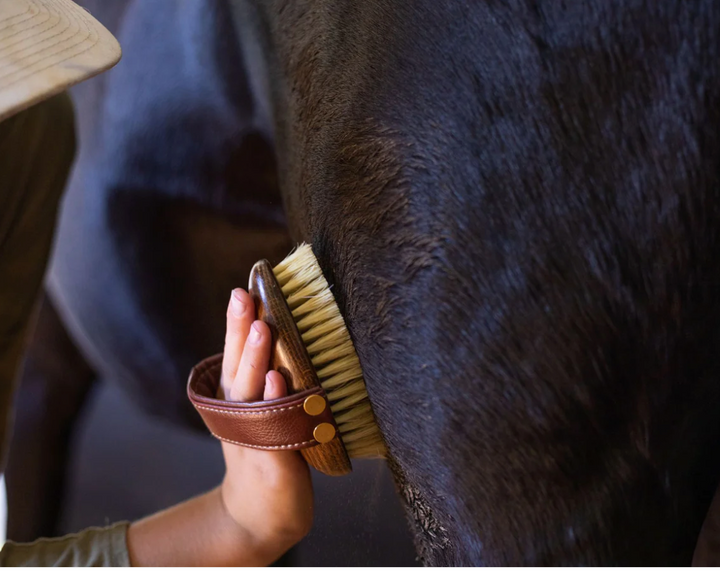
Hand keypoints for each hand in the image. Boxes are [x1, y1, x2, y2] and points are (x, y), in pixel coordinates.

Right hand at [126, 289, 312, 566]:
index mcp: (238, 398)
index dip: (237, 322)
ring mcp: (252, 435)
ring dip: (254, 358)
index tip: (245, 287)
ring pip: (250, 391)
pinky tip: (277, 378)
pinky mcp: (271, 459)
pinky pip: (272, 426)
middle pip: (236, 365)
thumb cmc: (268, 454)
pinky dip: (273, 400)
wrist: (261, 513)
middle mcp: (239, 413)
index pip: (235, 353)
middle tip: (244, 295)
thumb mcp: (263, 413)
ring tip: (260, 328)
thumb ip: (268, 379)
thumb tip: (284, 335)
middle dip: (238, 329)